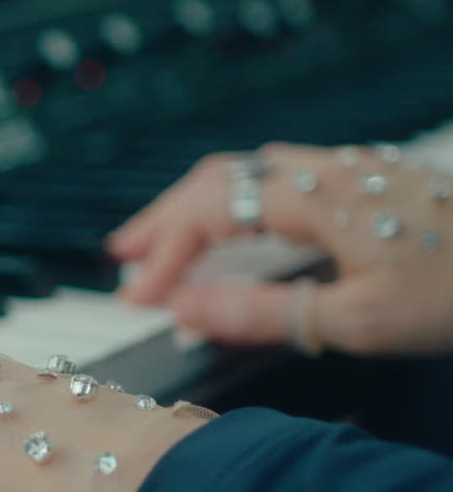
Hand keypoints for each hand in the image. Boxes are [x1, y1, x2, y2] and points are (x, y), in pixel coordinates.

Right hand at [107, 143, 452, 355]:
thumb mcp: (359, 320)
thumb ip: (264, 314)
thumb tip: (185, 310)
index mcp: (318, 197)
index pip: (210, 213)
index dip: (164, 256)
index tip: (137, 300)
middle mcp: (327, 172)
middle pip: (218, 180)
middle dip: (162, 220)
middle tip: (122, 259)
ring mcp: (349, 172)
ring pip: (247, 174)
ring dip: (195, 207)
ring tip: (163, 243)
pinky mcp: (368, 184)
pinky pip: (278, 181)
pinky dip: (236, 206)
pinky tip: (238, 232)